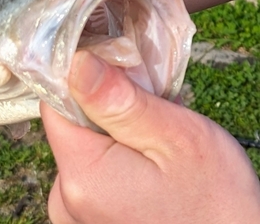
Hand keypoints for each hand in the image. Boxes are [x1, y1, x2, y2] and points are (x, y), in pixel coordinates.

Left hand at [41, 51, 259, 222]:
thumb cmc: (217, 204)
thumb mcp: (176, 139)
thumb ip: (119, 102)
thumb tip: (75, 63)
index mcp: (81, 176)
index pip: (54, 105)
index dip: (82, 81)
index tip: (117, 75)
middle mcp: (66, 199)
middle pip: (69, 125)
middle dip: (105, 110)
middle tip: (150, 115)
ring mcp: (76, 211)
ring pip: (83, 145)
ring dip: (114, 133)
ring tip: (154, 143)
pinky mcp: (89, 215)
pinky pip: (92, 169)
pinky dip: (115, 156)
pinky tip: (146, 163)